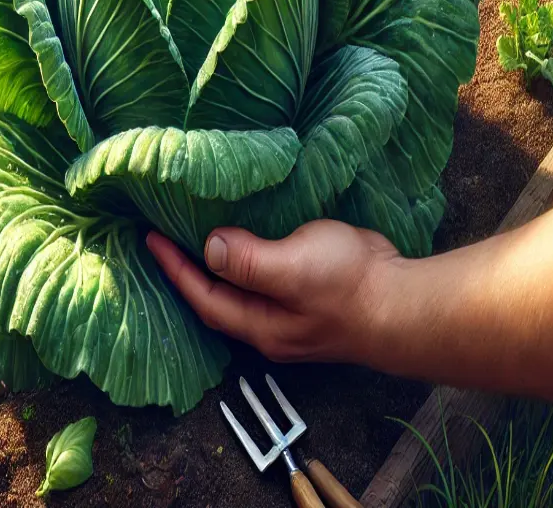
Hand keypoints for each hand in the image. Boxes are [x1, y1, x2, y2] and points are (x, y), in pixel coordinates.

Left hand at [146, 220, 401, 363]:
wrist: (404, 300)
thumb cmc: (348, 288)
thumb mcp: (291, 270)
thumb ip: (248, 262)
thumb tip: (209, 247)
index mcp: (259, 323)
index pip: (202, 296)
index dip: (174, 268)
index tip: (149, 237)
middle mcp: (269, 322)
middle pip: (216, 297)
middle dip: (188, 268)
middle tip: (163, 231)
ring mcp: (291, 308)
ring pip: (241, 285)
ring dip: (216, 260)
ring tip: (193, 229)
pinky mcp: (310, 288)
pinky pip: (266, 270)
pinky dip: (247, 252)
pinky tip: (245, 231)